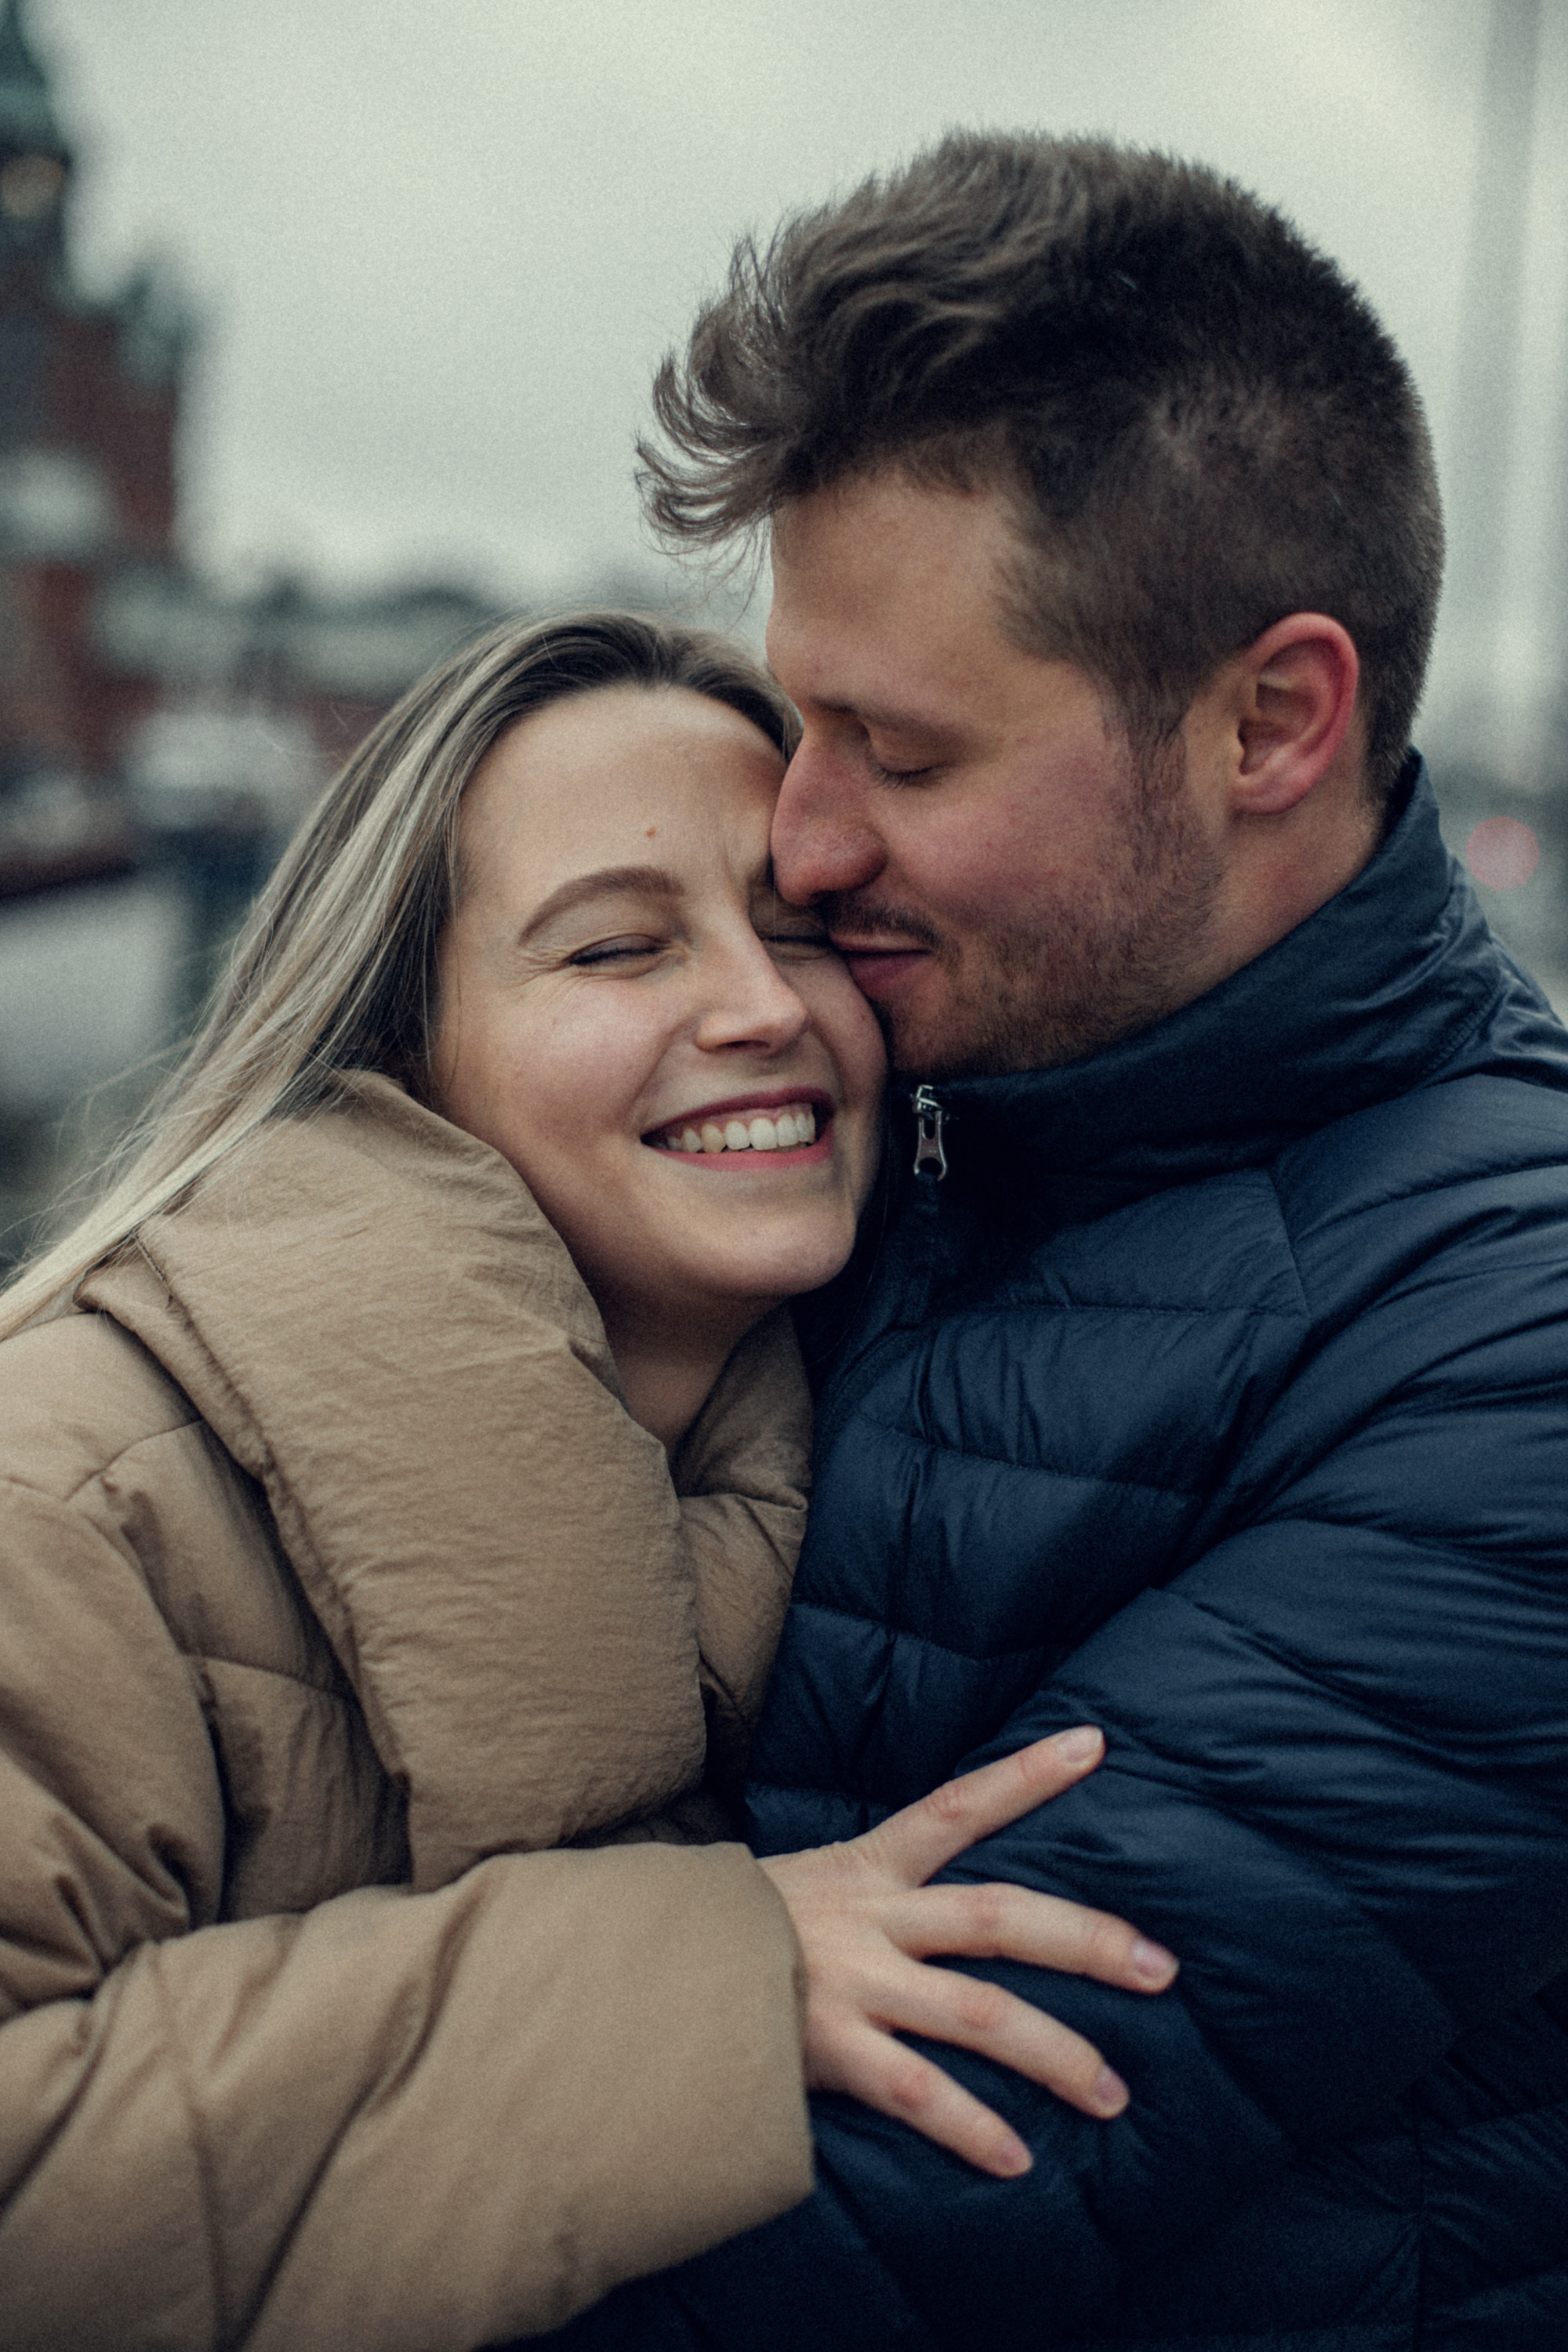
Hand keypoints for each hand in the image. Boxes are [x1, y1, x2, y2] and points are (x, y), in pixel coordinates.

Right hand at [758, 1727, 1176, 2178]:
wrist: (634, 1977)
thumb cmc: (720, 1940)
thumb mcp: (793, 1891)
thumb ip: (855, 1900)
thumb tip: (916, 1914)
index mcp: (864, 1870)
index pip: (957, 1806)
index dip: (1027, 1776)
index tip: (1096, 1745)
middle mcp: (869, 1919)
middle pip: (997, 1916)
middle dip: (1085, 1940)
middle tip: (1160, 1966)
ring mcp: (851, 1984)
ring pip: (978, 2012)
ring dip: (1056, 2054)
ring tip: (1113, 2094)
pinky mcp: (828, 2049)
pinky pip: (919, 2092)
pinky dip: (972, 2128)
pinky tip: (1016, 2160)